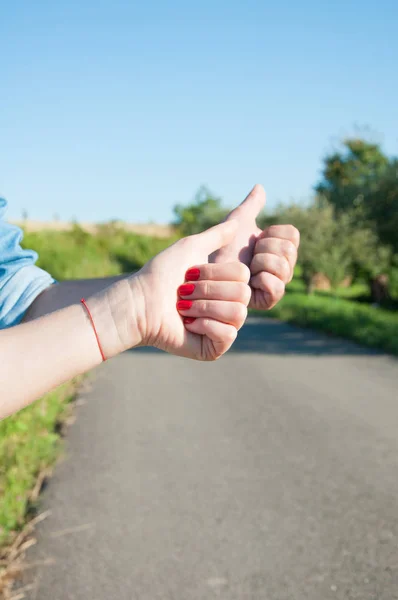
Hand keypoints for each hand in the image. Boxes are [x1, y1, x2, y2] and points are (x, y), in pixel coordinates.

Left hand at [99, 220, 250, 360]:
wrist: (139, 303)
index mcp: (225, 285)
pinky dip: (205, 325)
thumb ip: (216, 235)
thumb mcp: (190, 247)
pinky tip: (188, 324)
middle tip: (183, 293)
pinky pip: (228, 334)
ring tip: (182, 308)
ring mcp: (222, 329)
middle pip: (243, 293)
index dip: (216, 272)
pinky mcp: (214, 348)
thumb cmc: (160, 275)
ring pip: (238, 314)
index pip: (244, 274)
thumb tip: (236, 222)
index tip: (190, 274)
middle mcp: (227, 306)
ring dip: (205, 306)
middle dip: (208, 290)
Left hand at [210, 184, 299, 309]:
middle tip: (248, 256)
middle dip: (264, 249)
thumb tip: (260, 187)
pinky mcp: (266, 302)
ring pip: (284, 268)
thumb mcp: (235, 222)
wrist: (201, 274)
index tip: (255, 239)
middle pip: (289, 251)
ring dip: (260, 263)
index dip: (272, 233)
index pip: (292, 235)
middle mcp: (281, 267)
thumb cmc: (216, 250)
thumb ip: (250, 206)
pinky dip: (261, 280)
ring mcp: (275, 285)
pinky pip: (277, 289)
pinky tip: (248, 281)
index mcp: (277, 249)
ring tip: (245, 270)